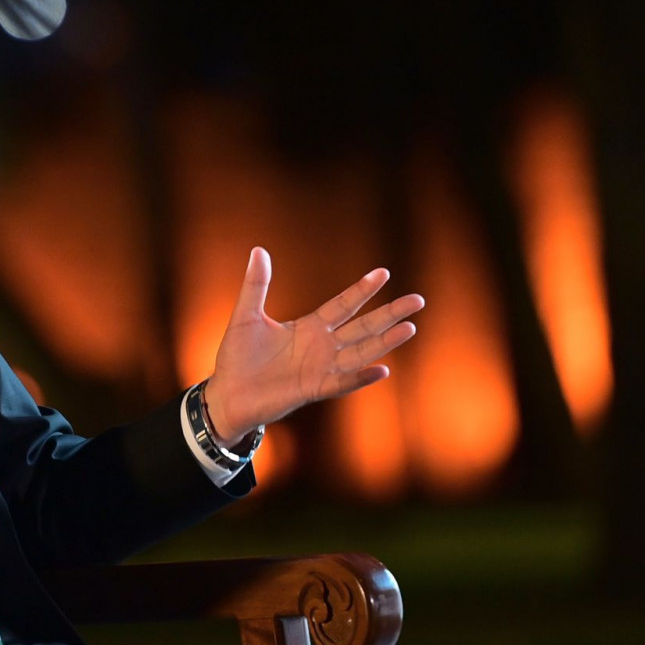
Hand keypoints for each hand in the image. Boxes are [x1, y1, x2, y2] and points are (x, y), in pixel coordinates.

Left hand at [202, 248, 423, 443]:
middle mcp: (321, 347)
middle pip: (362, 327)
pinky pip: (341, 383)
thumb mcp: (246, 315)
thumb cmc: (237, 356)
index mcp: (309, 327)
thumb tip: (259, 250)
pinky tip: (382, 370)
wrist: (227, 393)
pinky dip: (360, 378)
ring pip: (360, 353)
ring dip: (384, 342)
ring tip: (410, 328)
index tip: (383, 273)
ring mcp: (320, 369)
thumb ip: (256, 285)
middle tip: (417, 300)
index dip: (362, 290)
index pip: (343, 305)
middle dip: (389, 314)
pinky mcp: (312, 390)